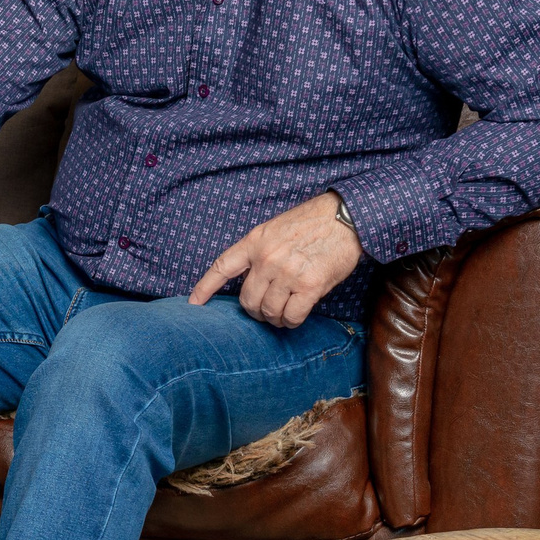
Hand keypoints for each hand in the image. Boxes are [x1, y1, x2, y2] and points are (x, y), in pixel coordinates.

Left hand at [187, 192, 362, 329]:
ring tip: (284, 312)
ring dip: (275, 318)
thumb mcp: (275, 229)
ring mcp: (287, 272)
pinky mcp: (310, 285)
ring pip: (268, 311)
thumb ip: (260, 252)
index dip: (205, 288)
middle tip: (267, 310)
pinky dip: (291, 321)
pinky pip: (291, 316)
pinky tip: (295, 315)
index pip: (222, 267)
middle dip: (255, 310)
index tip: (193, 304)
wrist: (346, 218)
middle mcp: (267, 258)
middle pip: (247, 300)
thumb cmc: (312, 223)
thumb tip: (252, 281)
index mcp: (255, 241)